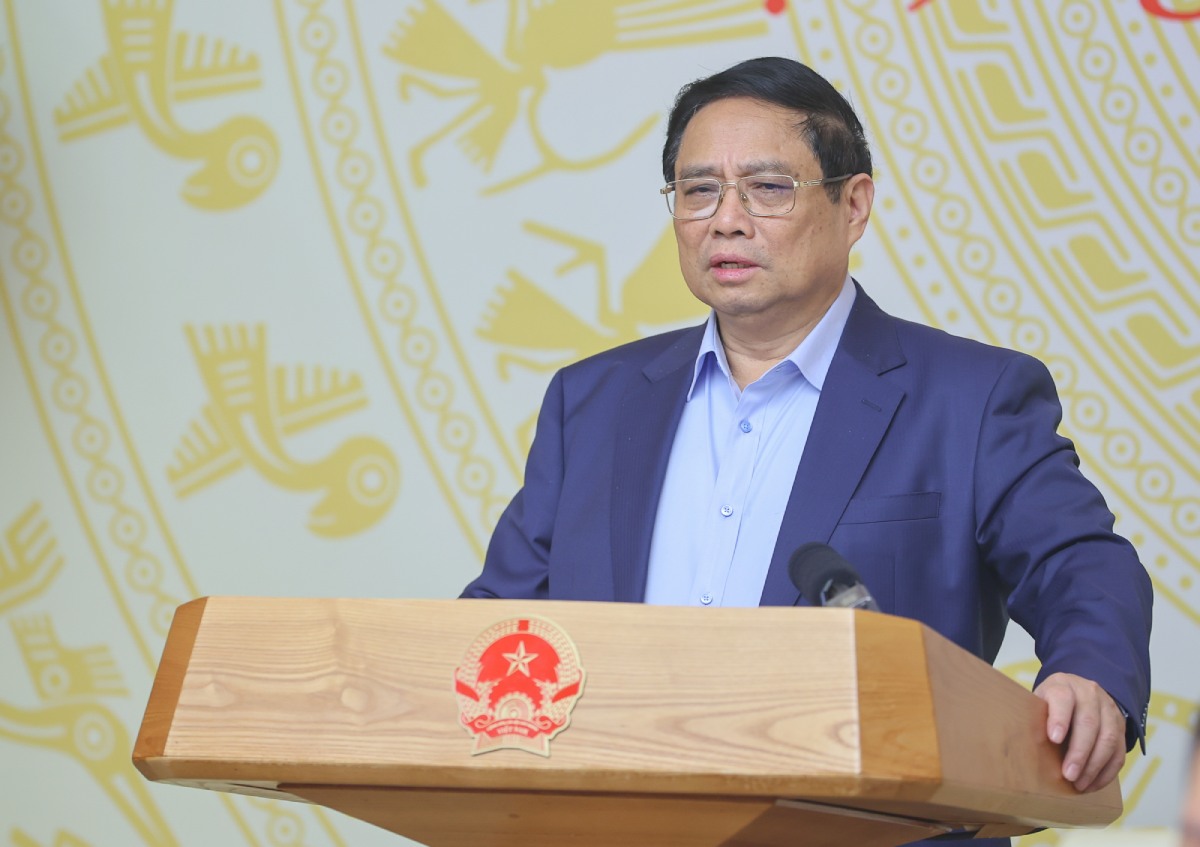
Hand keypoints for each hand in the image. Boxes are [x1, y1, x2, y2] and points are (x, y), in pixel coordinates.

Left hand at [1033, 672, 1126, 792]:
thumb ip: (1035, 719)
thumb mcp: (1039, 702)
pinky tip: (1093, 784)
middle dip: (1079, 752)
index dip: (1059, 719)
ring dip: (1094, 766)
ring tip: (1079, 784)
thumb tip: (1025, 750)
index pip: (1062, 698)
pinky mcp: (1121, 727)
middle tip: (1068, 774)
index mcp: (1063, 685)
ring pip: (1108, 739)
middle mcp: (1089, 694)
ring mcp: (1108, 709)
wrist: (1079, 691)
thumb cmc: (1051, 703)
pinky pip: (1119, 752)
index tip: (1054, 739)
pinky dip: (1107, 771)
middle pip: (1088, 723)